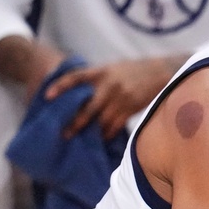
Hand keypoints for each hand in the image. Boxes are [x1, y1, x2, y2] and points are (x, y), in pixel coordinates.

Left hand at [47, 56, 181, 138]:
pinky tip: (104, 137)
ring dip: (93, 131)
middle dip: (75, 123)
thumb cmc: (135, 71)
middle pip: (87, 108)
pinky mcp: (131, 108)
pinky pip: (115, 125)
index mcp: (101, 72)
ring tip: (84, 140)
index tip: (47, 96)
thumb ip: (98, 79)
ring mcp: (121, 97)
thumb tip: (79, 93)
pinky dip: (108, 133)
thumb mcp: (114, 69)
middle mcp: (109, 85)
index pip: (76, 77)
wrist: (162, 71)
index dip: (60, 86)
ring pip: (101, 120)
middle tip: (64, 134)